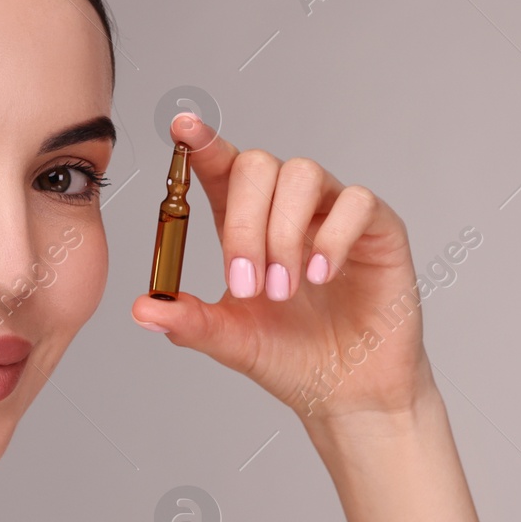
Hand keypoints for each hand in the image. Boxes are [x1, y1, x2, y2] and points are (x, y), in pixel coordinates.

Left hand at [131, 113, 432, 422]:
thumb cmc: (290, 357)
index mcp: (245, 222)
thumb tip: (142, 309)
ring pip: (303, 174)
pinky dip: (332, 236)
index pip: (221, 167)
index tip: (183, 130)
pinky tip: (321, 275)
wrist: (346, 391)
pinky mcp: (377, 226)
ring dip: (284, 234)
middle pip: (258, 165)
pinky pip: (355, 201)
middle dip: (245, 223)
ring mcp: (332, 212)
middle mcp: (287, 207)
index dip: (202, 143)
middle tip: (249, 285)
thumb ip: (189, 321)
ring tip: (284, 290)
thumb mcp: (230, 340)